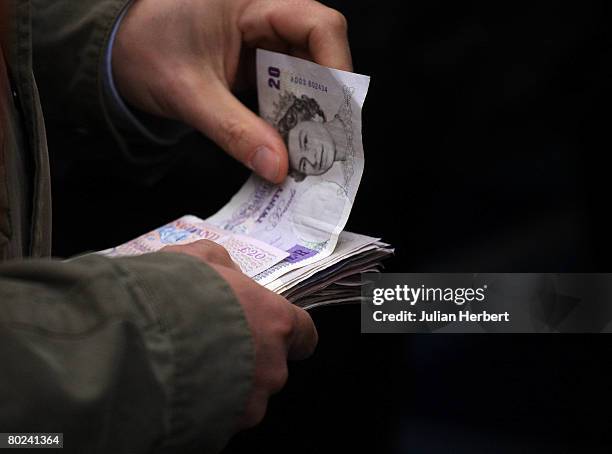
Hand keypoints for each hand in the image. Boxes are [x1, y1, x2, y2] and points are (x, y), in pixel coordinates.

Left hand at [112, 0, 351, 182]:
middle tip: (323, 143)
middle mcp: (265, 19)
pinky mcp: (256, 65)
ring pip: (306, 75)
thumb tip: (278, 168)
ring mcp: (262, 43)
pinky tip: (285, 143)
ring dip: (308, 113)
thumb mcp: (189, 94)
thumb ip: (235, 131)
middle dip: (325, 100)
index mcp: (251, 5)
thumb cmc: (145, 52)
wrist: (118, 52)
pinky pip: (286, 90)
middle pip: (320, 53)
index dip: (337, 64)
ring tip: (306, 149)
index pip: (318, 24)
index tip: (336, 111)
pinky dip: (289, 117)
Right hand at [162, 240, 317, 427]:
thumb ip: (221, 264)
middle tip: (208, 345)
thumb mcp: (200, 258)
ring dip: (221, 386)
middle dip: (244, 360)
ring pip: (242, 398)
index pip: (304, 335)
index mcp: (276, 323)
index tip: (266, 331)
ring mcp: (247, 405)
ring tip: (185, 369)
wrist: (139, 342)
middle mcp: (271, 368)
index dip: (286, 334)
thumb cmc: (177, 296)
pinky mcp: (219, 433)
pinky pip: (214, 419)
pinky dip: (199, 409)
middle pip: (269, 368)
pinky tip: (174, 390)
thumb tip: (224, 269)